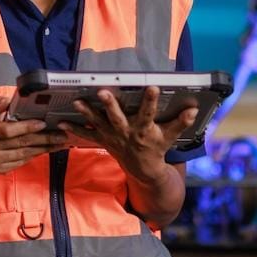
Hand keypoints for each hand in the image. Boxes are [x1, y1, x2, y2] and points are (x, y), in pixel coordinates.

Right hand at [0, 97, 68, 173]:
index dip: (26, 127)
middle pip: (20, 143)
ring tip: (59, 142)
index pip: (7, 130)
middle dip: (43, 138)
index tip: (42, 123)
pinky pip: (22, 161)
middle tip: (60, 134)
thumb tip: (8, 100)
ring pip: (24, 154)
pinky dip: (35, 154)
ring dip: (44, 148)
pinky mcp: (0, 170)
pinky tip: (46, 149)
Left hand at [60, 87, 196, 183]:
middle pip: (117, 117)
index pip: (149, 113)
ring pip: (98, 123)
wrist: (143, 170)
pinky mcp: (103, 140)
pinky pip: (87, 135)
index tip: (152, 87)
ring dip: (86, 113)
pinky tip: (62, 122)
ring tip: (75, 102)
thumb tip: (194, 109)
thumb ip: (181, 122)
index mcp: (144, 129)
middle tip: (102, 91)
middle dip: (110, 105)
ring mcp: (113, 137)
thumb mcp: (171, 136)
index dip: (151, 101)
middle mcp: (127, 132)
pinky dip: (74, 129)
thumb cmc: (157, 148)